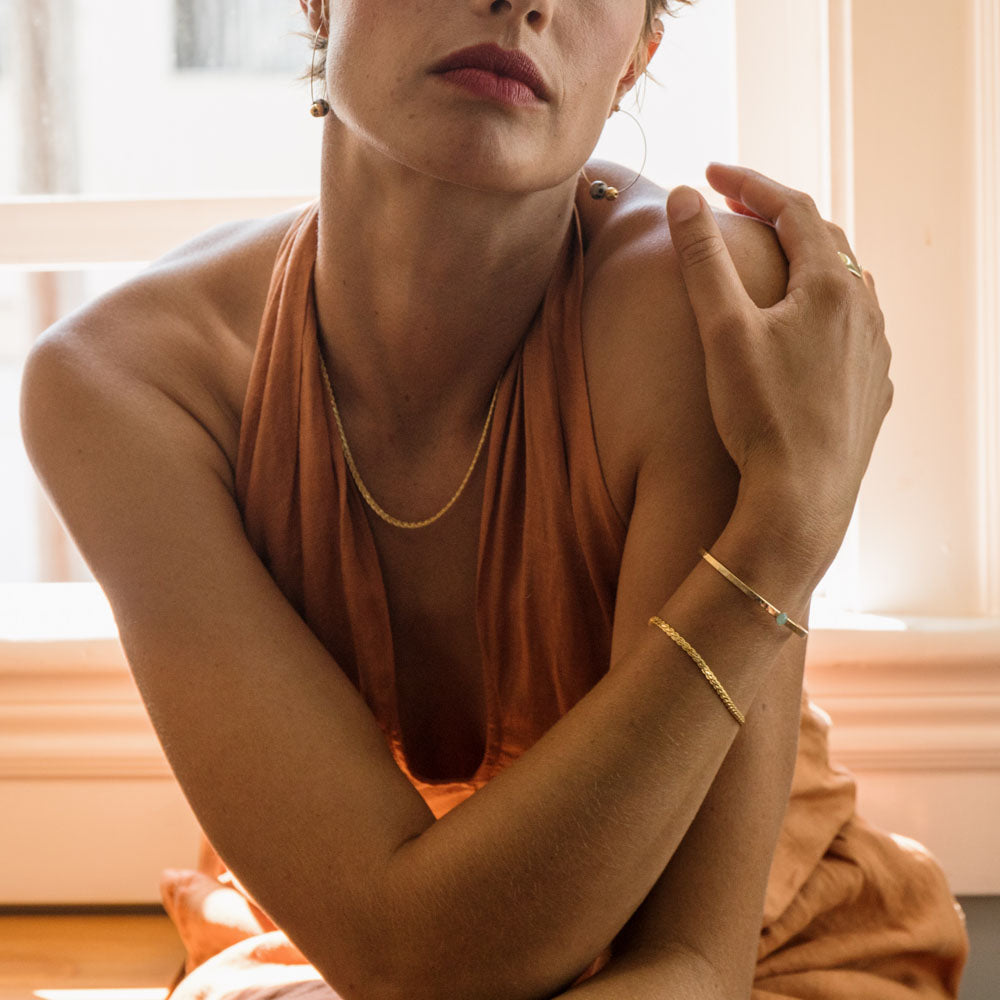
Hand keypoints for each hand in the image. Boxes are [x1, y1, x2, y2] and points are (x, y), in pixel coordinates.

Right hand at [665, 163, 892, 562]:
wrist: (801, 498)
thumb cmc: (759, 414)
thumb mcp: (721, 330)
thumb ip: (702, 258)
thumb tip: (684, 196)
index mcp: (830, 285)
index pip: (793, 208)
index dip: (750, 183)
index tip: (710, 174)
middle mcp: (864, 309)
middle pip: (825, 241)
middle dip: (779, 217)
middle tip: (738, 210)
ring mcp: (875, 350)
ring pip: (846, 285)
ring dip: (807, 263)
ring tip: (772, 264)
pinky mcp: (873, 388)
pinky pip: (854, 330)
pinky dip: (824, 311)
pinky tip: (803, 332)